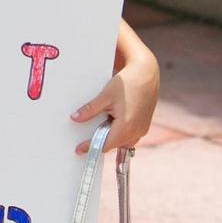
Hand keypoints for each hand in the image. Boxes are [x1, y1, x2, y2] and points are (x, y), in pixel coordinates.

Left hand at [70, 24, 159, 153]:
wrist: (146, 73)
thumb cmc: (128, 82)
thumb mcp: (106, 95)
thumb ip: (90, 109)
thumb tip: (75, 118)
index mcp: (126, 126)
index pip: (105, 145)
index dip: (91, 147)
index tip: (79, 149)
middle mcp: (136, 131)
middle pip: (114, 144)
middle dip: (100, 142)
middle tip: (85, 138)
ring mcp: (142, 129)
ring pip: (123, 141)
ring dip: (111, 138)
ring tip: (99, 129)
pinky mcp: (144, 124)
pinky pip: (130, 136)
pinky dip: (120, 134)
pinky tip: (113, 123)